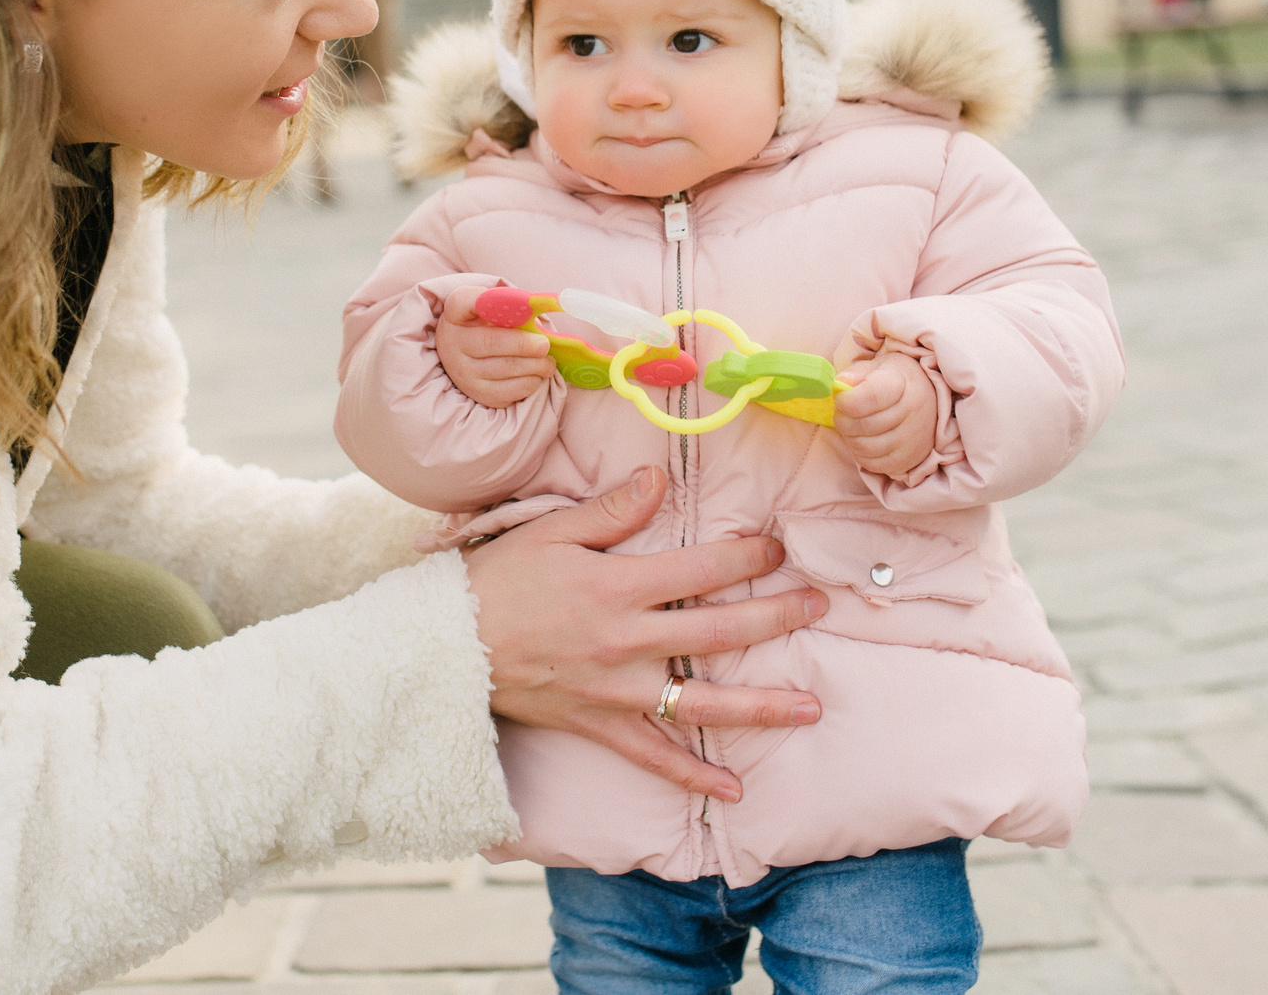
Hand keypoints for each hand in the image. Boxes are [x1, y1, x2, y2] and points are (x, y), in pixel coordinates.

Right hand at [437, 284, 555, 408]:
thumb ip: (507, 303)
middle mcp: (453, 342)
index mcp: (456, 313)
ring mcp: (463, 371)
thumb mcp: (487, 308)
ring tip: (547, 361)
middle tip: (544, 344)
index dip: (482, 299)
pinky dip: (531, 381)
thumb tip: (539, 306)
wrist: (464, 357)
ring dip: (535, 365)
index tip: (505, 300)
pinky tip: (537, 373)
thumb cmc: (484, 326)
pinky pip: (511, 390)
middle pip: (492, 342)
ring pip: (506, 368)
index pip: (464, 301)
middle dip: (524, 344)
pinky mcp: (478, 393)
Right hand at [464, 467, 826, 803]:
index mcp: (619, 586)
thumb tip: (657, 477)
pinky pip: (653, 755)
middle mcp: (628, 640)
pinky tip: (732, 791)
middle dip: (777, 616)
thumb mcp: (549, 530)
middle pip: (720, 629)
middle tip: (820, 607)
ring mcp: (617, 689)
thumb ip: (610, 510)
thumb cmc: (497, 580)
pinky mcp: (599, 724)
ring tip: (810, 707)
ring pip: (703, 701)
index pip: (703, 569)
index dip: (748, 555)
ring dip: (762, 705)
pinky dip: (692, 776)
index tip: (781, 547)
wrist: (446, 646)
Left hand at [830, 349, 940, 479]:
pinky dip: (860, 453)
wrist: (932, 404)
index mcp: (904, 384)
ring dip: (849, 437)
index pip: (871, 397)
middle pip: (864, 425)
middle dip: (843, 419)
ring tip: (852, 426)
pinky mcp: (908, 460)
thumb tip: (839, 384)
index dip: (847, 400)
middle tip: (842, 413)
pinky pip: (872, 464)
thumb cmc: (899, 382)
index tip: (840, 398)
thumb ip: (857, 373)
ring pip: (865, 446)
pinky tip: (863, 439)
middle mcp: (913, 413)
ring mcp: (912, 440)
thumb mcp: (880, 366)